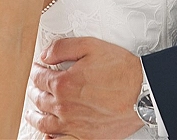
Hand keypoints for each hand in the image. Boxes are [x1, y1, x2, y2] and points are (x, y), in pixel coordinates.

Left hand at [24, 37, 143, 139]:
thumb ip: (63, 47)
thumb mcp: (91, 46)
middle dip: (34, 90)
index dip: (36, 70)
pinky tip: (48, 135)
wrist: (143, 93)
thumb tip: (45, 55)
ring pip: (44, 123)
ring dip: (35, 116)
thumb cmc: (121, 70)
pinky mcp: (84, 137)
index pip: (40, 77)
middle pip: (40, 99)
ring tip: (33, 111)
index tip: (37, 68)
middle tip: (34, 86)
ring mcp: (73, 125)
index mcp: (64, 83)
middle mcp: (64, 107)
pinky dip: (50, 139)